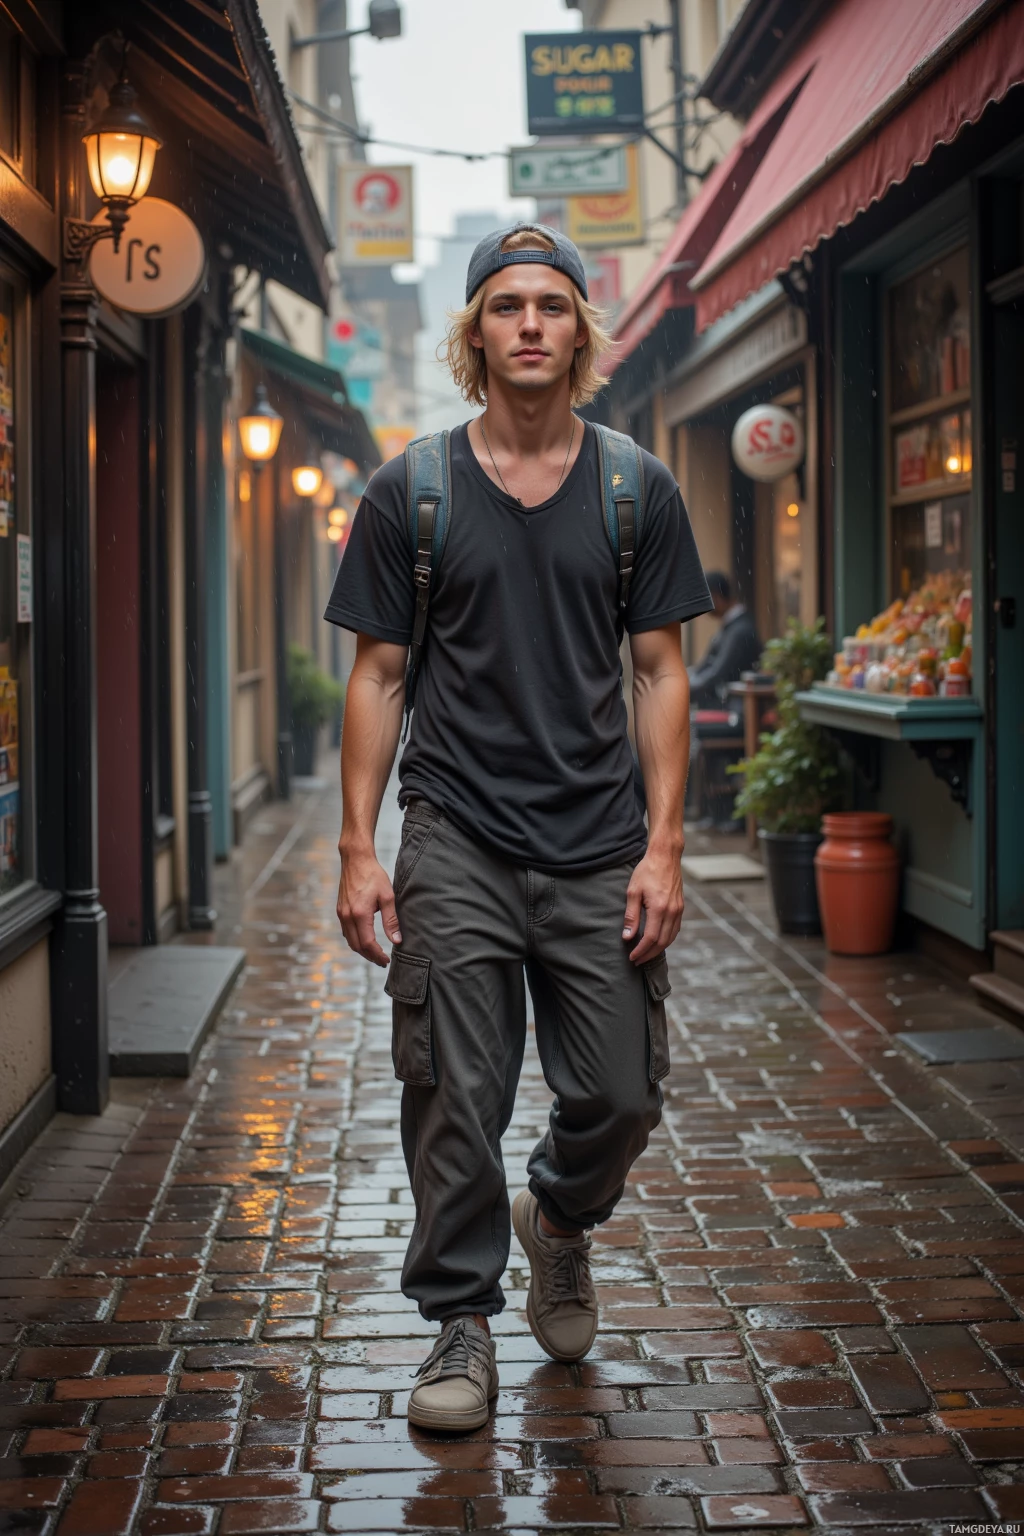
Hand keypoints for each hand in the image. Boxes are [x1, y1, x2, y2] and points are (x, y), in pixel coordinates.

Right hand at [337, 844, 400, 966]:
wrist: (355, 859)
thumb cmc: (373, 875)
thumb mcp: (387, 896)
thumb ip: (391, 920)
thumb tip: (396, 940)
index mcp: (359, 914)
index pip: (367, 943)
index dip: (377, 955)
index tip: (387, 960)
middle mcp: (347, 916)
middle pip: (357, 946)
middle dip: (370, 956)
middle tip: (382, 962)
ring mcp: (341, 913)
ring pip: (350, 940)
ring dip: (362, 950)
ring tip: (375, 954)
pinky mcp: (340, 910)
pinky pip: (346, 932)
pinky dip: (355, 940)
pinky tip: (364, 940)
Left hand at [622, 845, 683, 964]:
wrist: (665, 856)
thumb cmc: (647, 871)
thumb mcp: (633, 892)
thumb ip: (631, 916)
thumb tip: (627, 936)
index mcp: (659, 909)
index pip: (650, 938)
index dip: (640, 950)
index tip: (632, 957)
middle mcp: (672, 912)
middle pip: (662, 942)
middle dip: (649, 954)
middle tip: (637, 960)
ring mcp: (678, 910)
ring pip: (670, 938)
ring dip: (658, 949)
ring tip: (645, 954)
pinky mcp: (680, 907)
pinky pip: (675, 930)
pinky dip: (666, 940)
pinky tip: (657, 942)